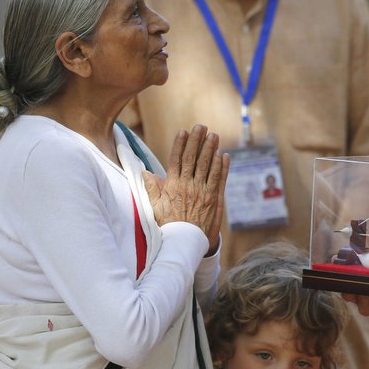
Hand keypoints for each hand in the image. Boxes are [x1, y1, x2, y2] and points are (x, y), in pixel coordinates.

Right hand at [143, 125, 228, 252]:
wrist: (185, 242)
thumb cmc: (169, 224)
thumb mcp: (155, 207)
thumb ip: (151, 188)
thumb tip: (145, 173)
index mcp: (173, 186)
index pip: (177, 160)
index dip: (180, 145)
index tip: (183, 132)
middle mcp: (188, 186)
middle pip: (193, 159)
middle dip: (197, 141)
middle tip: (201, 127)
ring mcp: (202, 191)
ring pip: (207, 166)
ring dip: (211, 149)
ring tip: (214, 135)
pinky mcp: (214, 198)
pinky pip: (218, 179)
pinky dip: (222, 166)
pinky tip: (224, 155)